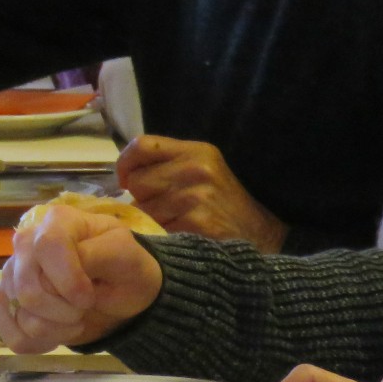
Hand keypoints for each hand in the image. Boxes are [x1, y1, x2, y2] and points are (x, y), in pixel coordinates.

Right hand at [0, 203, 161, 352]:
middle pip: (27, 289)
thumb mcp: (124, 254)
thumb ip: (96, 255)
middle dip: (63, 310)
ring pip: (23, 316)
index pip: (47, 246)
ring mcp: (12, 275)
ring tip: (76, 319)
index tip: (88, 298)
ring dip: (57, 329)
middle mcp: (26, 245)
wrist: (123, 292)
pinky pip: (13, 336)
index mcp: (56, 222)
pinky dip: (40, 343)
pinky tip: (57, 332)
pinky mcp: (7, 304)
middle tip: (85, 306)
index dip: (68, 279)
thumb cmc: (124, 267)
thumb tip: (64, 274)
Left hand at [116, 135, 288, 251]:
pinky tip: (180, 235)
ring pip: (143, 208)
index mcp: (196, 151)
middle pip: (138, 181)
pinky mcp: (197, 223)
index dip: (125, 164)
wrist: (261, 236)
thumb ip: (167, 166)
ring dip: (150, 220)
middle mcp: (196, 168)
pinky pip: (157, 229)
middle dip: (141, 198)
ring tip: (173, 222)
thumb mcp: (202, 172)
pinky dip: (162, 235)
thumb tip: (121, 177)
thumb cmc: (223, 204)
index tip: (124, 180)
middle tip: (160, 208)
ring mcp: (197, 196)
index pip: (142, 145)